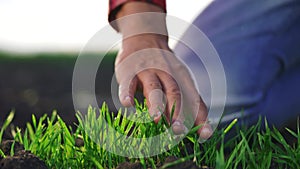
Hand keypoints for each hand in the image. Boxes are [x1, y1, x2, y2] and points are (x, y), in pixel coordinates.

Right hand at [113, 2, 211, 138]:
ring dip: (155, 103)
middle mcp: (167, 75)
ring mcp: (148, 72)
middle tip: (178, 130)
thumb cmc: (164, 67)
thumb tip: (203, 132)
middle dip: (178, 113)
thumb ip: (188, 102)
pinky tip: (127, 104)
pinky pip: (127, 82)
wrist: (145, 37)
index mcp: (182, 79)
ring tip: (156, 118)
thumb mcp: (180, 80)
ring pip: (153, 88)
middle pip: (175, 94)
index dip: (200, 117)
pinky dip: (127, 93)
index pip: (194, 100)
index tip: (205, 135)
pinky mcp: (129, 71)